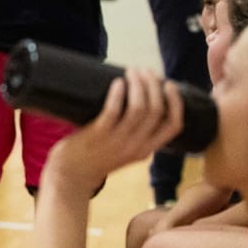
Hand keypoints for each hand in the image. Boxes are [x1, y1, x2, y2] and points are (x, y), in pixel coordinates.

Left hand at [48, 69, 184, 191]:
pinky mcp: (99, 135)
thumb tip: (140, 100)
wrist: (71, 175)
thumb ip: (136, 134)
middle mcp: (137, 146)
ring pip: (139, 108)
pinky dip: (118, 94)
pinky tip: (117, 82)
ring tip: (132, 71)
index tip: (169, 84)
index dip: (176, 102)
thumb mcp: (125, 150)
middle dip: (154, 85)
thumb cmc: (96, 157)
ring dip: (138, 85)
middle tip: (145, 71)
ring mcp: (118, 141)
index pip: (174, 126)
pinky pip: (114, 111)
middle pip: (157, 110)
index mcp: (147, 149)